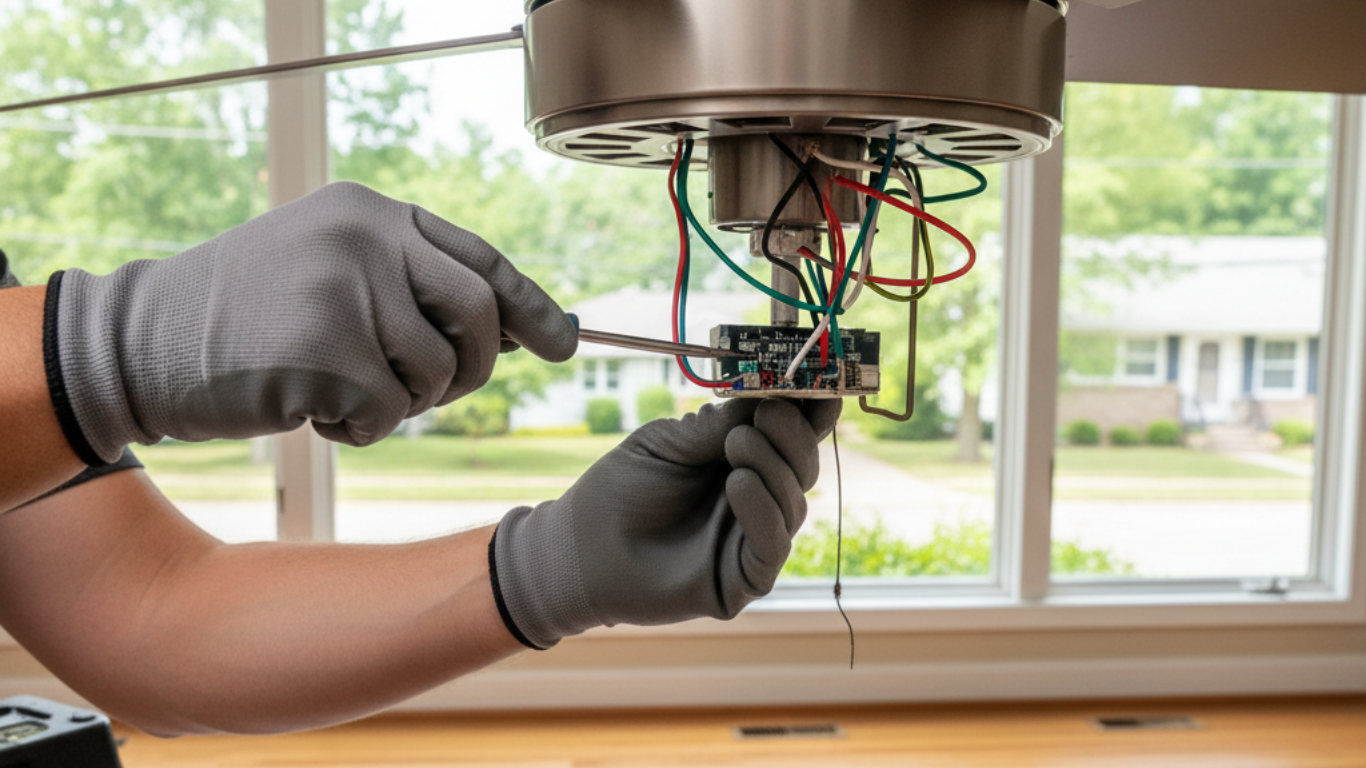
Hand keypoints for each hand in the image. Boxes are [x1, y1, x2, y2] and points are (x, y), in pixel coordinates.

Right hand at [46, 182, 576, 464]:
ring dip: (405, 404)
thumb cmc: (243, 318)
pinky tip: (318, 416)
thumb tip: (510, 328)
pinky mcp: (327, 351)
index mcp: (373, 212)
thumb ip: (408, 284)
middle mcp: (366, 238)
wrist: (139, 345)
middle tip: (443, 394)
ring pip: (435, 373)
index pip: (481, 259)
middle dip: (476, 368)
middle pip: (478, 315)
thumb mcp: (329, 269)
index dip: (530, 307)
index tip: (561, 345)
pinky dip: (366, 430)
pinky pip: (390, 413)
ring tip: (347, 396)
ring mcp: (346, 290)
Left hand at [489, 397, 840, 649]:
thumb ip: (716, 425)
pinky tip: (738, 485)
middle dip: (793, 435)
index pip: (792, 435)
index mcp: (741, 462)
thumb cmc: (620, 491)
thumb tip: (769, 398)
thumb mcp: (666, 443)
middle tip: (768, 413)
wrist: (578, 547)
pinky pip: (773, 546)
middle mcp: (757, 500)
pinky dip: (764, 511)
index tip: (818, 382)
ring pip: (794, 503)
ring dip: (773, 466)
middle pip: (804, 466)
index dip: (810, 411)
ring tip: (738, 444)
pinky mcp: (743, 579)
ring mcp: (751, 540)